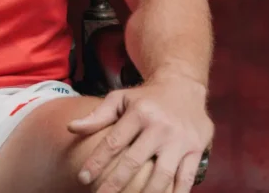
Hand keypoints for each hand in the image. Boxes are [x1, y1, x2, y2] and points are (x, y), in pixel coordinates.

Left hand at [67, 73, 212, 192]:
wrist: (184, 86)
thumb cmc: (146, 97)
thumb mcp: (120, 98)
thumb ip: (97, 116)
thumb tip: (71, 128)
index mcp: (139, 113)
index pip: (114, 142)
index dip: (97, 162)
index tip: (83, 178)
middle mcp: (160, 126)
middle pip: (134, 162)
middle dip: (115, 184)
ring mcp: (180, 139)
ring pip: (161, 176)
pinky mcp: (196, 149)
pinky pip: (185, 179)